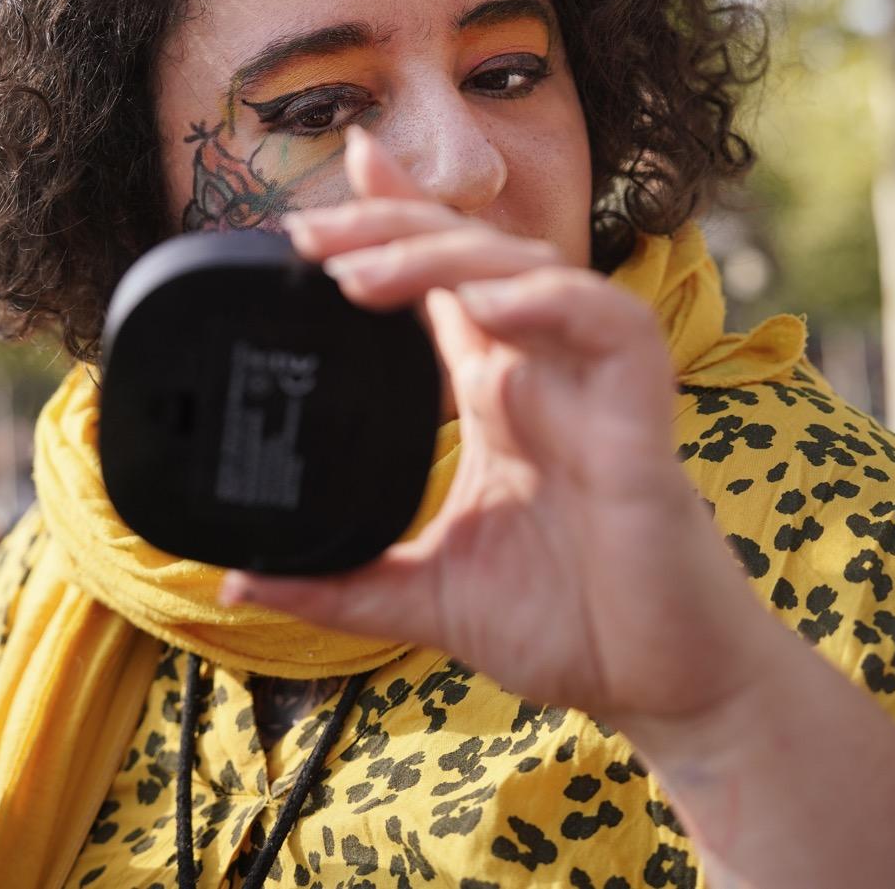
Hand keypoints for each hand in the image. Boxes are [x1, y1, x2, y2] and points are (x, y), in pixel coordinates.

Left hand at [220, 125, 771, 730]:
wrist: (656, 684)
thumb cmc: (563, 626)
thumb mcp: (420, 596)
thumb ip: (335, 583)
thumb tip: (237, 584)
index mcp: (496, 394)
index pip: (438, 285)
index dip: (389, 227)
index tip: (309, 211)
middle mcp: (539, 373)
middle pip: (466, 257)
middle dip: (388, 227)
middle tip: (305, 234)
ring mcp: (589, 386)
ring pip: (525, 270)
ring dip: (442, 256)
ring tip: (357, 275)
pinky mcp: (640, 415)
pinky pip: (608, 323)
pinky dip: (546, 302)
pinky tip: (482, 306)